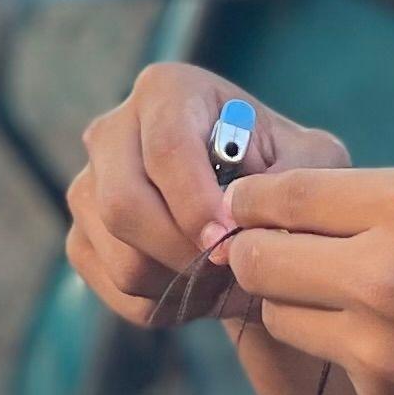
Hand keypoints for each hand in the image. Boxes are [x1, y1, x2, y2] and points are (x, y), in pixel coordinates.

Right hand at [64, 63, 347, 329]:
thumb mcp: (312, 162)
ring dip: (180, 284)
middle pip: (123, 204)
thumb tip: (242, 223)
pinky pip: (114, 289)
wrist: (252, 207)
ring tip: (223, 278)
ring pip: (121, 257)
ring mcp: (88, 185)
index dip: (196, 204)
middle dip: (183, 252)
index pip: (166, 149)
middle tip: (229, 270)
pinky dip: (163, 303)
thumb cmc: (284, 171)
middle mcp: (113, 130)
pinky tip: (196, 287)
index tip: (229, 241)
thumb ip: (290, 184)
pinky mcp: (81, 236)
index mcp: (168, 90)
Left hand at [212, 165, 393, 394]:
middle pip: (254, 258)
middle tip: (269, 260)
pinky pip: (337, 368)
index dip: (253, 203)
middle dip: (253, 257)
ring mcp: (377, 346)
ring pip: (282, 316)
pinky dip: (355, 360)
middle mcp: (383, 270)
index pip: (280, 193)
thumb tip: (308, 209)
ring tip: (351, 306)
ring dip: (298, 308)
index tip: (248, 210)